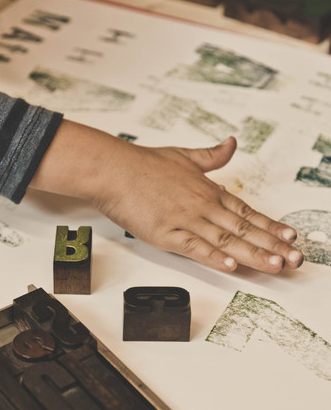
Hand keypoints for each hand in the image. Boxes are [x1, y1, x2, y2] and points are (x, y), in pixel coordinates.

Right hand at [30, 120, 303, 273]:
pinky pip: (196, 248)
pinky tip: (232, 266)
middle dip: (273, 245)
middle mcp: (203, 206)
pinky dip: (215, 257)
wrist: (113, 169)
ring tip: (275, 266)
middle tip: (296, 259)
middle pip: (244, 229)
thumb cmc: (143, 164)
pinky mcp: (167, 234)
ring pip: (227, 240)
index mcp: (208, 190)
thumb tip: (232, 143)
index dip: (271, 226)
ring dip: (253, 255)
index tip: (291, 236)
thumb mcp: (183, 155)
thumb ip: (211, 155)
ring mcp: (186, 220)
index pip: (247, 212)